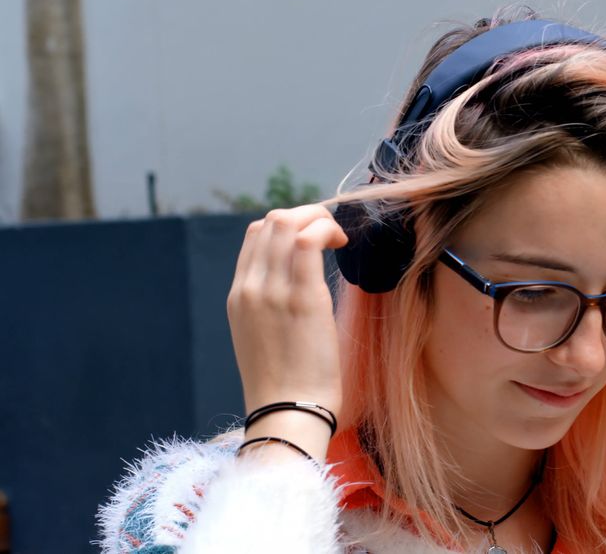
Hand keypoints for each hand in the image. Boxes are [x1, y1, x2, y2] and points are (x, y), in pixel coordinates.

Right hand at [227, 204, 348, 421]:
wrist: (287, 413)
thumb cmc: (286, 384)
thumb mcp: (264, 338)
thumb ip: (271, 308)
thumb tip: (298, 286)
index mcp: (238, 296)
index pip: (255, 236)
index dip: (289, 226)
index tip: (315, 241)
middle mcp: (250, 288)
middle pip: (270, 222)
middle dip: (306, 216)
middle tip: (332, 236)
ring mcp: (271, 291)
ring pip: (285, 222)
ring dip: (318, 219)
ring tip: (338, 239)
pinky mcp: (301, 298)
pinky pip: (308, 241)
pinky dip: (327, 230)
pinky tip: (342, 245)